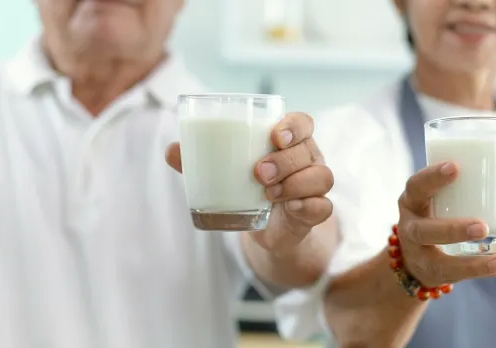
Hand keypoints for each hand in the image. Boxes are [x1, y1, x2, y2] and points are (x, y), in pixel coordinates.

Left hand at [165, 112, 333, 253]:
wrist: (265, 227)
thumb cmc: (247, 186)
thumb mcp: (224, 172)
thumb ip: (199, 161)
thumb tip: (171, 150)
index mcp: (289, 142)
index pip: (303, 123)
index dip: (294, 126)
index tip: (275, 135)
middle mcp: (308, 160)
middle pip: (307, 150)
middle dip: (284, 160)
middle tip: (258, 172)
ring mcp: (314, 186)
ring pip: (321, 176)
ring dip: (295, 183)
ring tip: (268, 193)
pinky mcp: (315, 212)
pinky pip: (324, 206)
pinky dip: (309, 206)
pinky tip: (291, 208)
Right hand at [397, 161, 495, 285]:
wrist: (414, 257)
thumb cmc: (440, 216)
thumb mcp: (450, 203)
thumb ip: (484, 197)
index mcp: (414, 200)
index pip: (416, 186)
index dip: (432, 176)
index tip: (455, 167)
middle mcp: (410, 228)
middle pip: (423, 230)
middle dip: (453, 229)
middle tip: (482, 227)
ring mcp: (419, 255)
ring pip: (439, 262)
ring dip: (472, 262)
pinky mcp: (433, 274)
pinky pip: (457, 277)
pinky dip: (484, 271)